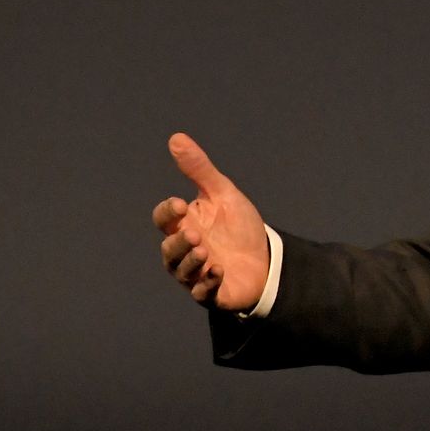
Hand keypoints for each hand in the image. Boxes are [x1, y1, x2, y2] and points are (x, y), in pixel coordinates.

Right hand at [152, 132, 269, 312]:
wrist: (266, 259)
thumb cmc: (238, 226)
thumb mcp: (222, 194)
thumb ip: (199, 169)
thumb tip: (176, 138)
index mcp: (185, 224)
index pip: (164, 218)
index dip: (168, 212)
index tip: (181, 204)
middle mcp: (185, 251)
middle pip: (169, 248)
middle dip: (179, 242)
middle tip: (195, 233)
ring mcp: (197, 273)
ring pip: (181, 271)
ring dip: (190, 262)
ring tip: (204, 251)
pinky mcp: (212, 292)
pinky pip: (202, 292)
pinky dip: (207, 282)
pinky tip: (218, 271)